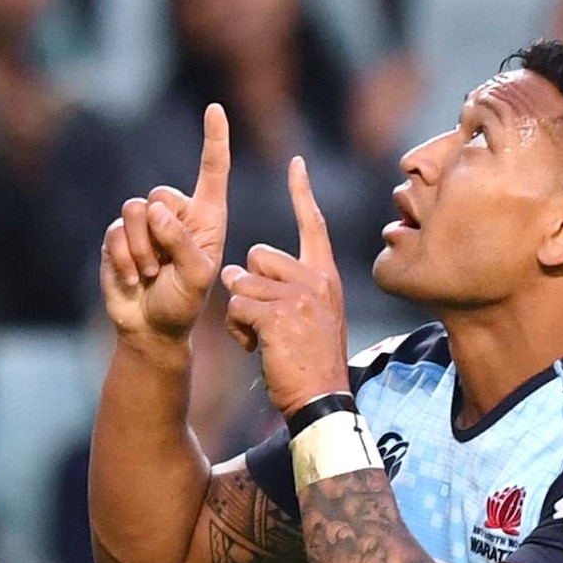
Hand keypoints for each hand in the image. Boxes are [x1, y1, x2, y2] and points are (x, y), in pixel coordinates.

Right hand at [101, 104, 230, 342]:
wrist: (152, 327)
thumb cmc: (185, 302)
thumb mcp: (197, 276)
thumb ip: (183, 241)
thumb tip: (156, 210)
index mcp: (208, 217)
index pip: (213, 171)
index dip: (214, 140)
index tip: (216, 109)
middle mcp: (177, 213)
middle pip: (160, 194)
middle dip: (160, 233)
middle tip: (165, 266)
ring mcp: (146, 224)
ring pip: (134, 211)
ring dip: (141, 249)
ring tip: (151, 274)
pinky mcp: (119, 236)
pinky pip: (114, 232)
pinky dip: (123, 260)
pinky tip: (133, 279)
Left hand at [221, 156, 347, 417]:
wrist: (323, 399)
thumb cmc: (313, 361)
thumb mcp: (316, 316)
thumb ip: (290, 289)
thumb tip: (238, 274)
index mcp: (326, 276)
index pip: (313, 225)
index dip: (302, 193)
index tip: (296, 163)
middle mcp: (315, 279)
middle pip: (257, 255)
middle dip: (249, 285)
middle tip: (265, 319)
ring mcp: (298, 297)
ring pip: (241, 284)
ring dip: (241, 313)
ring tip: (263, 339)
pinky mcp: (277, 316)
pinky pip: (236, 308)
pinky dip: (239, 331)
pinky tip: (258, 349)